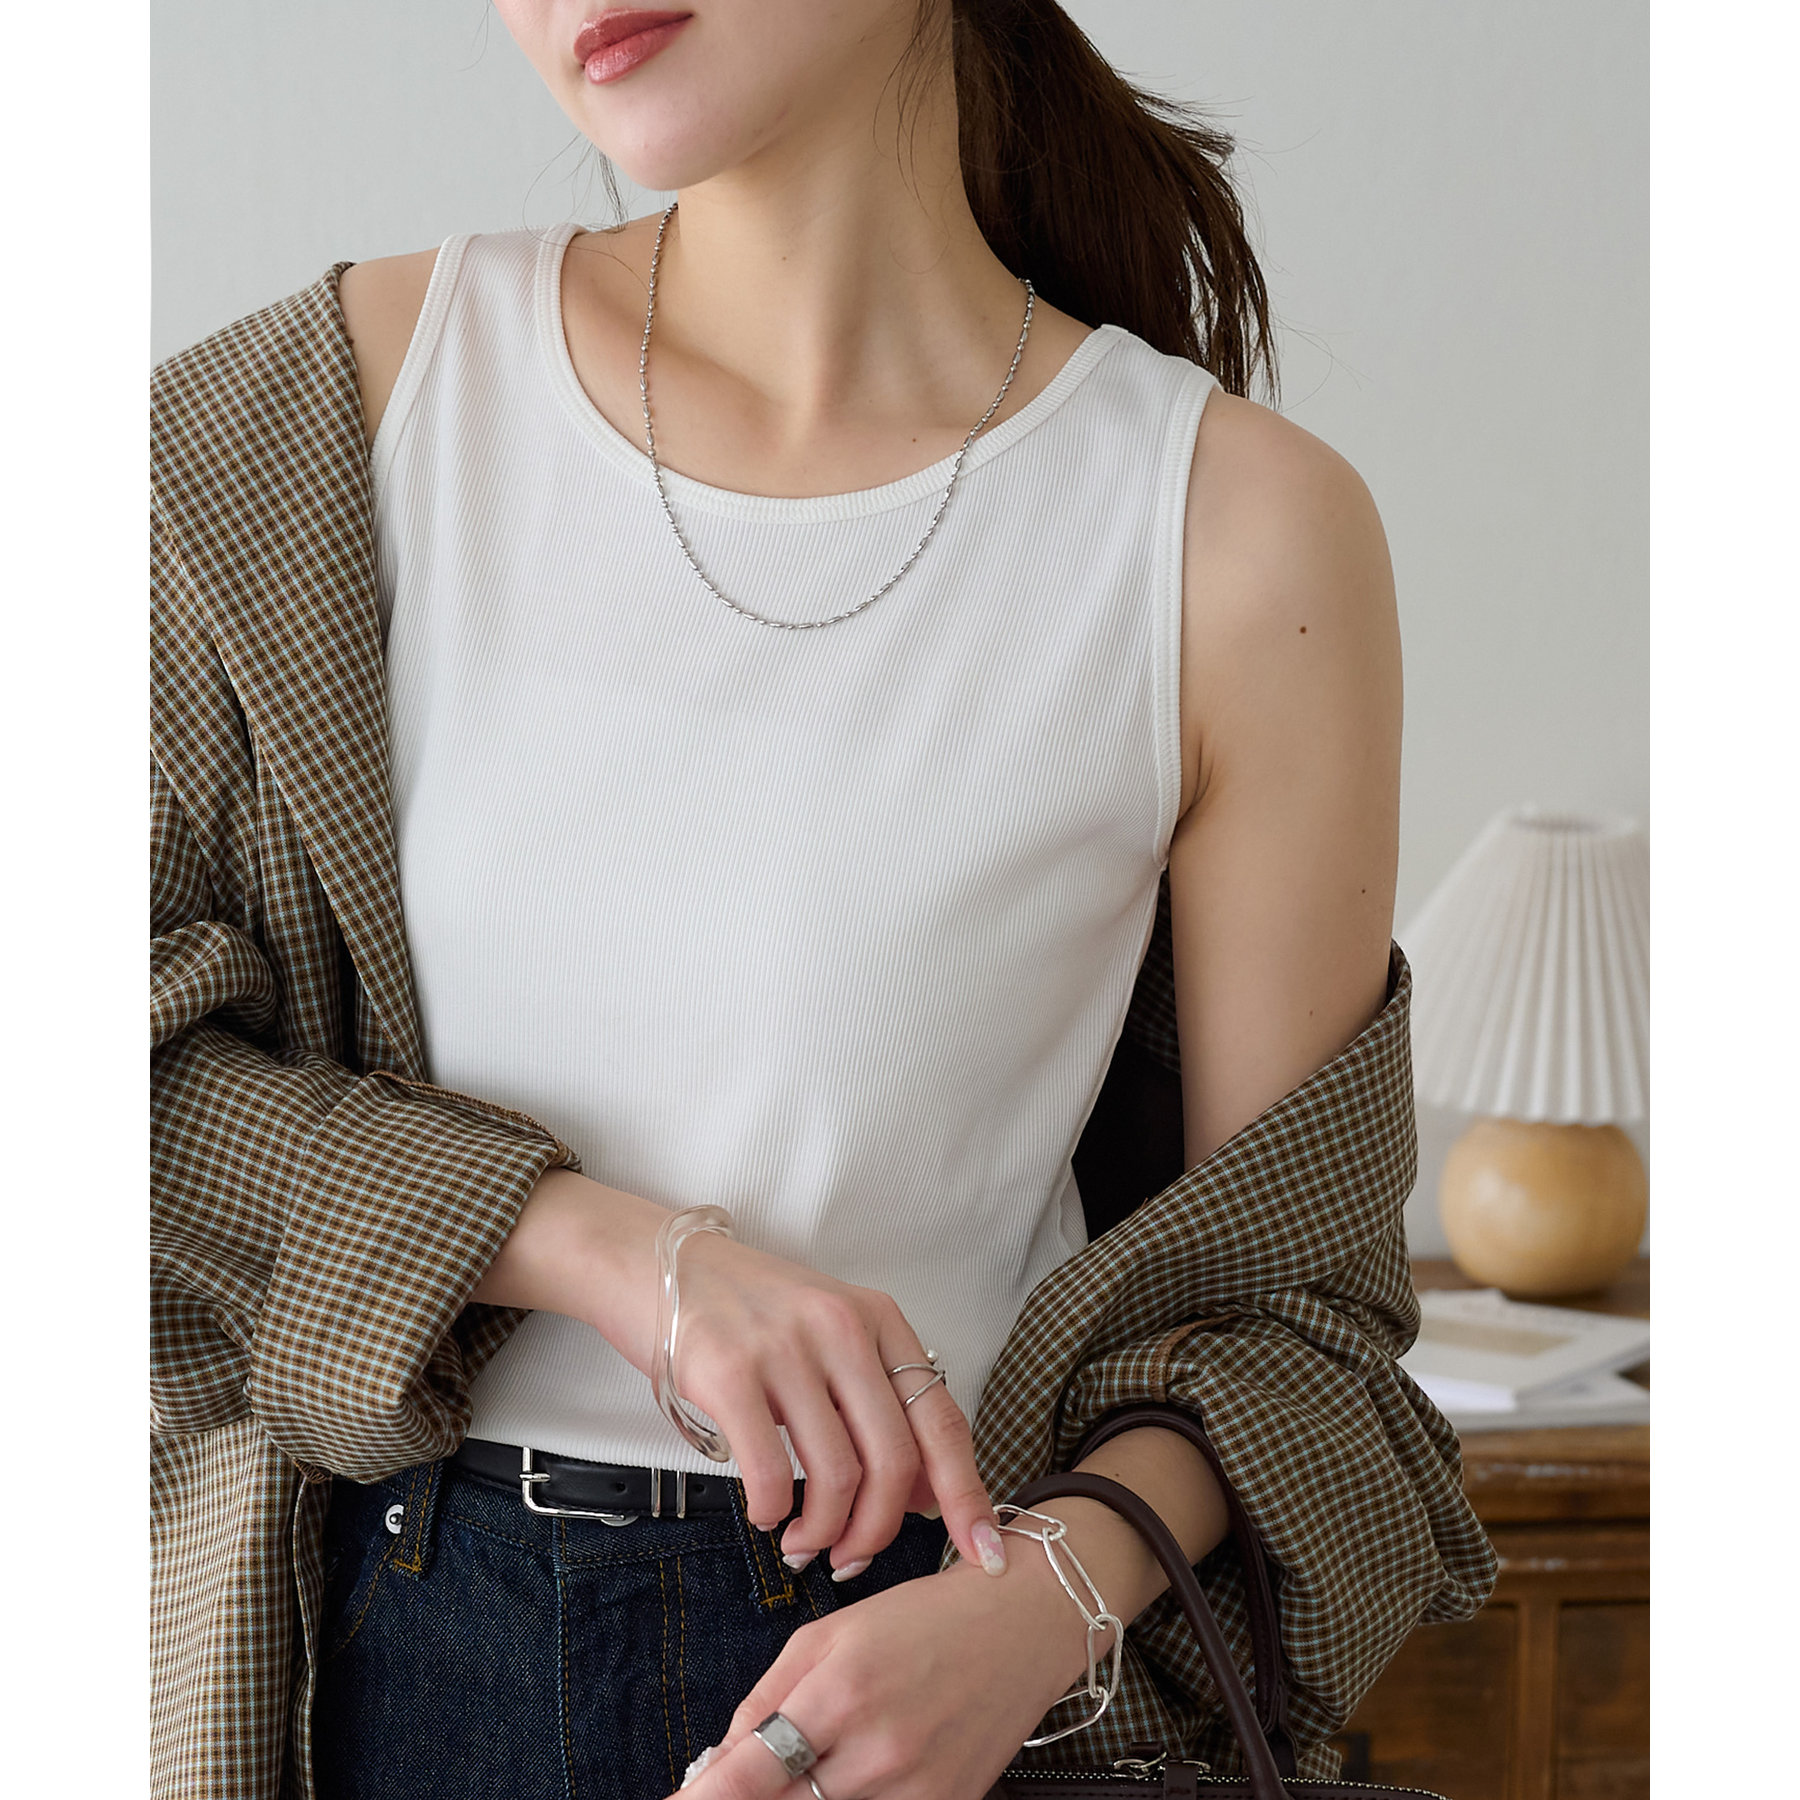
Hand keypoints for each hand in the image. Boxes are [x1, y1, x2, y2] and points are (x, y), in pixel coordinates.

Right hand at [470, 1169, 1008, 1578]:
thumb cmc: (747, 1311)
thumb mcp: (830, 1334)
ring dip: (824, 1532)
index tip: (986, 1552)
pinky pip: (770, 1472)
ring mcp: (785, 1347)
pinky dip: (773, 1511)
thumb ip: (878, 1401)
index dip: (967, 1496)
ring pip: (836, 1475)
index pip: (943, 1421)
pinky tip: (765, 1514)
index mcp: (879, 1320)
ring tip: (803, 1542)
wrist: (657, 1263)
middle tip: (854, 1559)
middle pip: (895, 1460)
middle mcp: (841, 1327)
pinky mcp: (728, 1372)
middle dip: (879, 1531)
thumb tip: (927, 1492)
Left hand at [673, 1549, 1098, 1799]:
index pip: (749, 1773)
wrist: (1020, 1626)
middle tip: (737, 1787)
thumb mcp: (831, 1632)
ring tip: (810, 1769)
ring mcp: (917, 1790)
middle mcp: (878, 1750)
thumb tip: (720, 1762)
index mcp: (841, 1691)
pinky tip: (844, 1782)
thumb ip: (767, 1696)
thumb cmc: (924, 1619)